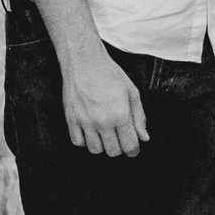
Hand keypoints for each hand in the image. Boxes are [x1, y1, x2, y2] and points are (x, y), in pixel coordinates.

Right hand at [61, 41, 147, 156]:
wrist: (85, 62)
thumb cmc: (110, 74)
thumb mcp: (132, 92)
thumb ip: (139, 117)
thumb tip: (144, 138)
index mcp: (121, 114)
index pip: (130, 146)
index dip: (134, 151)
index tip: (134, 150)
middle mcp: (102, 121)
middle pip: (113, 152)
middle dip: (120, 149)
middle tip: (120, 139)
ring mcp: (85, 121)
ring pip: (95, 150)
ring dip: (102, 146)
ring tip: (105, 135)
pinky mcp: (71, 119)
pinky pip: (77, 142)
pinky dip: (85, 141)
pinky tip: (90, 132)